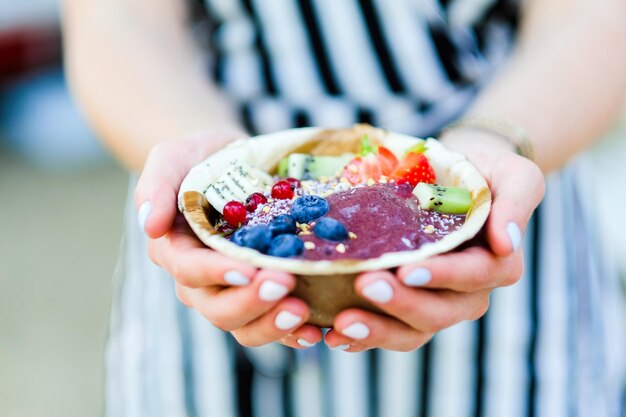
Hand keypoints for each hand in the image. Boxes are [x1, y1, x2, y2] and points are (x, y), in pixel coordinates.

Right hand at [135, 132, 322, 347]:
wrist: (231, 162)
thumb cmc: (199, 160)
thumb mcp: (172, 159)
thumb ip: (156, 185)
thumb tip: (151, 224)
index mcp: (175, 250)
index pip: (190, 270)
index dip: (217, 273)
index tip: (247, 270)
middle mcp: (201, 280)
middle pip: (219, 308)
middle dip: (251, 302)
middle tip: (285, 284)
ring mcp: (233, 291)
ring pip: (245, 325)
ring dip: (273, 324)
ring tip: (303, 311)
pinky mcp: (261, 293)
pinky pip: (272, 323)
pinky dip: (293, 333)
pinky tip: (316, 330)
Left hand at [324, 130, 544, 351]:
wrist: (455, 175)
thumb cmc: (485, 172)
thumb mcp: (514, 176)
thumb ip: (519, 203)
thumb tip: (508, 243)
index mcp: (497, 264)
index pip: (473, 276)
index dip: (441, 276)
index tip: (407, 269)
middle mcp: (468, 292)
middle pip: (438, 312)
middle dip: (401, 304)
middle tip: (365, 285)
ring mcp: (436, 301)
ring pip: (412, 330)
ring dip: (377, 330)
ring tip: (341, 323)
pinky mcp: (408, 303)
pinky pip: (389, 328)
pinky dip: (363, 335)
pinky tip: (332, 334)